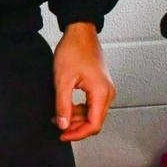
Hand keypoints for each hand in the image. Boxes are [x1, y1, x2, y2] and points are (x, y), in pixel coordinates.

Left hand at [53, 22, 115, 141]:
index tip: (63, 135)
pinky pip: (93, 105)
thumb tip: (63, 125)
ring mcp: (106, 89)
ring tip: (59, 117)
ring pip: (94, 114)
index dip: (78, 134)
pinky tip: (67, 107)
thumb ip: (63, 105)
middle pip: (95, 121)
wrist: (80, 31)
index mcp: (101, 93)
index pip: (94, 125)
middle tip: (58, 127)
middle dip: (76, 127)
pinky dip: (80, 110)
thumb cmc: (73, 50)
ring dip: (77, 119)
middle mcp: (107, 93)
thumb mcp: (63, 79)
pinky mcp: (101, 86)